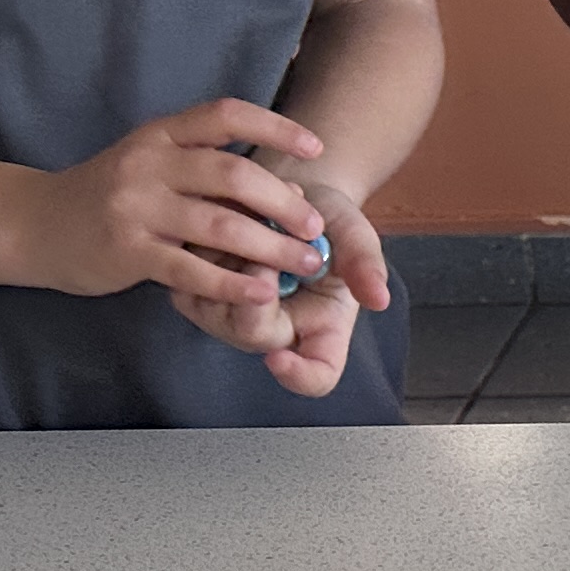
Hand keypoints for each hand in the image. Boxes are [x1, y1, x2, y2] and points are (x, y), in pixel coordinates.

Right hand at [16, 100, 331, 306]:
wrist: (34, 225)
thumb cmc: (109, 196)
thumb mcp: (151, 165)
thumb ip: (204, 168)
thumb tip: (286, 188)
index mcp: (160, 136)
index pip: (225, 115)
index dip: (275, 126)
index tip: (316, 148)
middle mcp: (148, 163)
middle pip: (232, 173)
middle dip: (283, 201)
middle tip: (315, 226)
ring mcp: (135, 206)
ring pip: (219, 223)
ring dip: (271, 245)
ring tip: (306, 262)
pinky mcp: (126, 250)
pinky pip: (189, 267)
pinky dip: (230, 282)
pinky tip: (261, 293)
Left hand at [167, 176, 386, 398]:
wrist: (289, 193)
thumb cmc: (329, 222)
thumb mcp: (355, 237)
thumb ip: (365, 265)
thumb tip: (378, 299)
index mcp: (322, 331)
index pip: (315, 377)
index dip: (297, 375)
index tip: (279, 359)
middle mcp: (274, 334)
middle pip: (252, 335)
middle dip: (257, 290)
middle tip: (271, 251)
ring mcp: (230, 318)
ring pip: (215, 306)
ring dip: (236, 258)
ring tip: (259, 224)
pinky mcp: (196, 293)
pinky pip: (191, 280)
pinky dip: (209, 247)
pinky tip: (231, 224)